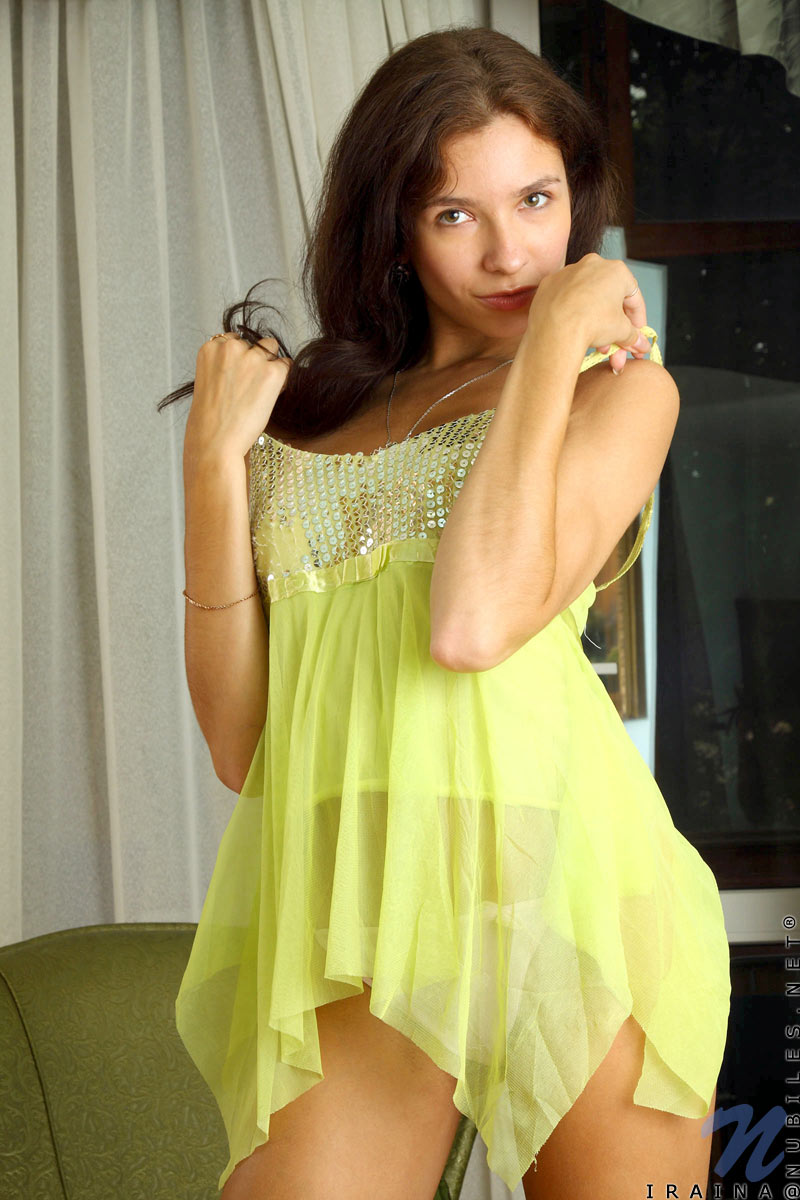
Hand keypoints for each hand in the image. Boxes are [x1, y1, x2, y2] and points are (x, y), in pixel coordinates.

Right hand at [185, 334, 291, 460]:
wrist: (216, 441)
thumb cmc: (211, 419)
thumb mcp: (209, 381)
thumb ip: (225, 365)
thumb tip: (249, 362)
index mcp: (211, 348)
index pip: (233, 340)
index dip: (240, 358)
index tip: (239, 375)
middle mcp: (231, 347)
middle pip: (254, 343)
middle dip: (256, 358)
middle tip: (251, 385)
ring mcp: (252, 358)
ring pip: (271, 348)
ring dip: (271, 364)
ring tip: (261, 389)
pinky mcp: (272, 372)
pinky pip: (287, 365)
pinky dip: (283, 379)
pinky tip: (271, 395)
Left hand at [527, 253, 650, 373]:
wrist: (555, 331)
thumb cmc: (591, 324)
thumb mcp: (621, 331)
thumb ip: (633, 335)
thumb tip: (640, 344)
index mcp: (616, 270)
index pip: (634, 297)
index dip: (638, 320)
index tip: (637, 335)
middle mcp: (592, 264)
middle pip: (609, 299)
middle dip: (615, 327)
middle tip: (618, 346)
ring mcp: (568, 273)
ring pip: (588, 300)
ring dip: (596, 323)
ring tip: (598, 347)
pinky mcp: (549, 285)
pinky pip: (567, 300)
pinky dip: (574, 315)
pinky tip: (577, 333)